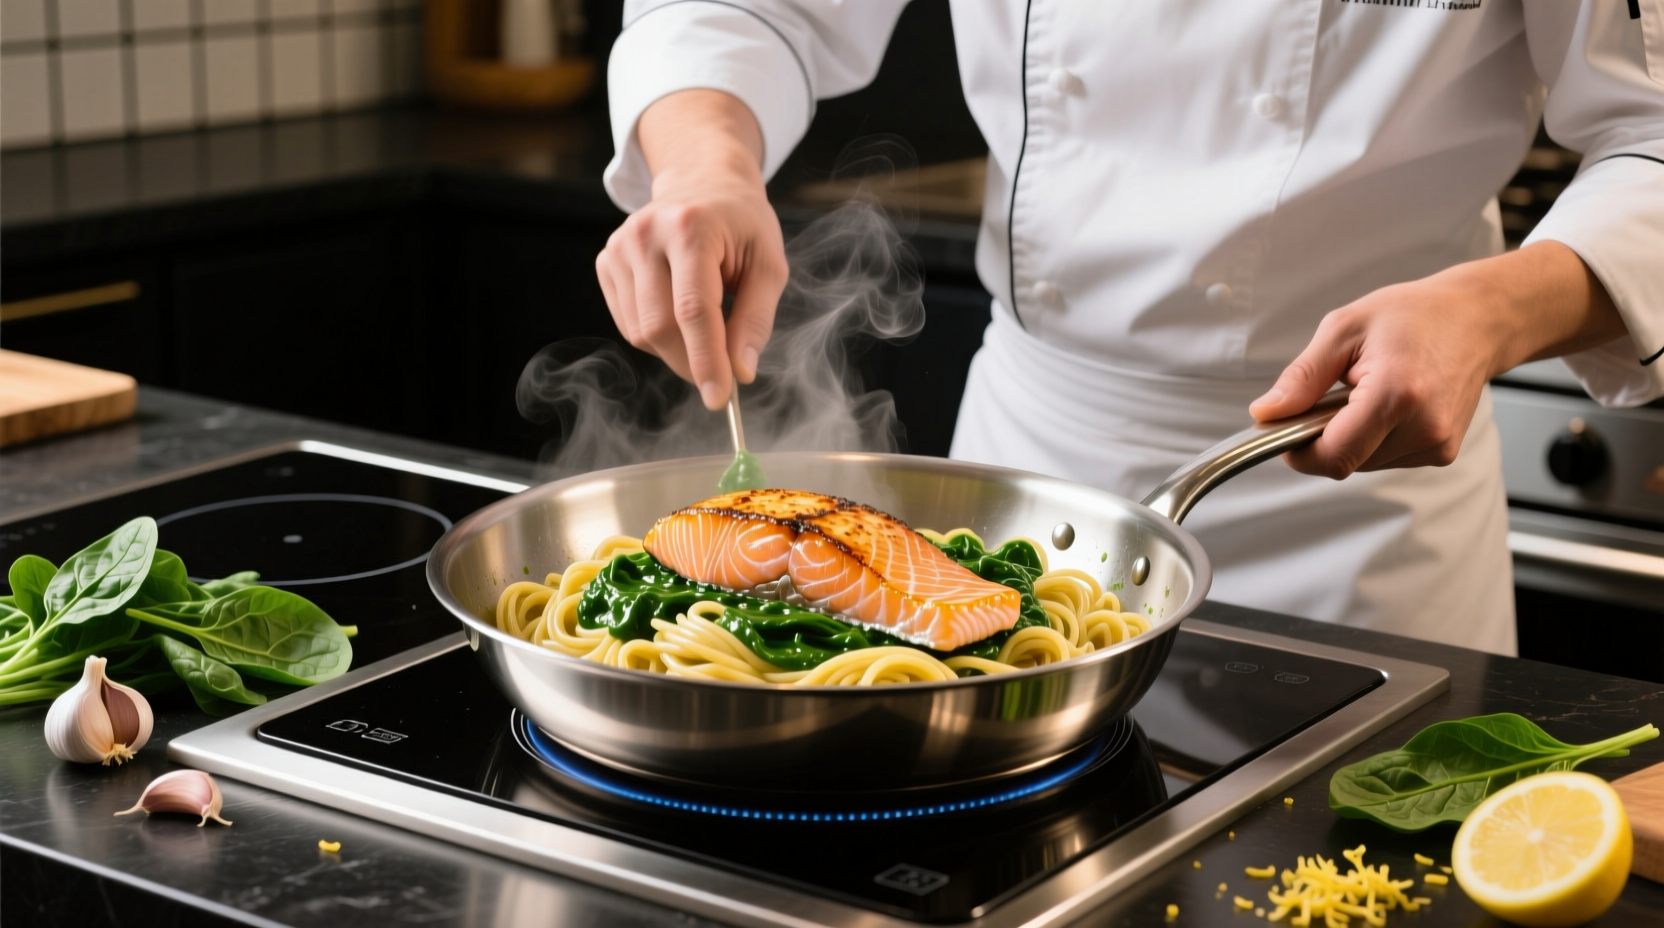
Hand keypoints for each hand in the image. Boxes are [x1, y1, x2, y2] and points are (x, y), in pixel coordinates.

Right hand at [595, 90, 789, 409]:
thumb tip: (741, 372)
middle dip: (692, 362)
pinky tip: (678, 313)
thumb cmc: (743, 226)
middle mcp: (645, 234)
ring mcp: (619, 247)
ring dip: (676, 350)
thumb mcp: (768, 265)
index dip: (706, 359)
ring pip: (640, 332)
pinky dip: (657, 336)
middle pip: (660, 327)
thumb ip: (756, 319)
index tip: (720, 398)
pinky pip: (629, 323)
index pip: (693, 309)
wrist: (702, 182)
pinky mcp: (606, 261)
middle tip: (720, 374)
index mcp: (690, 228)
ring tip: (704, 327)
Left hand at [1249, 242, 1625, 477]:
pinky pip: (1386, 458)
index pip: (1333, 456)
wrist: (1479, 319)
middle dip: (1324, 436)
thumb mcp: (1344, 329)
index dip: (1298, 451)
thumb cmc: (1416, 315)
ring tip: (1365, 392)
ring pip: (1364, 463)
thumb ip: (1301, 377)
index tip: (1285, 430)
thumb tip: (1266, 413)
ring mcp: (1438, 444)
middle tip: (1331, 395)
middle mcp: (1424, 428)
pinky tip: (1387, 404)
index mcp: (1397, 395)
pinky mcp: (1443, 452)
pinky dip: (1374, 437)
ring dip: (1351, 436)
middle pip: (1345, 462)